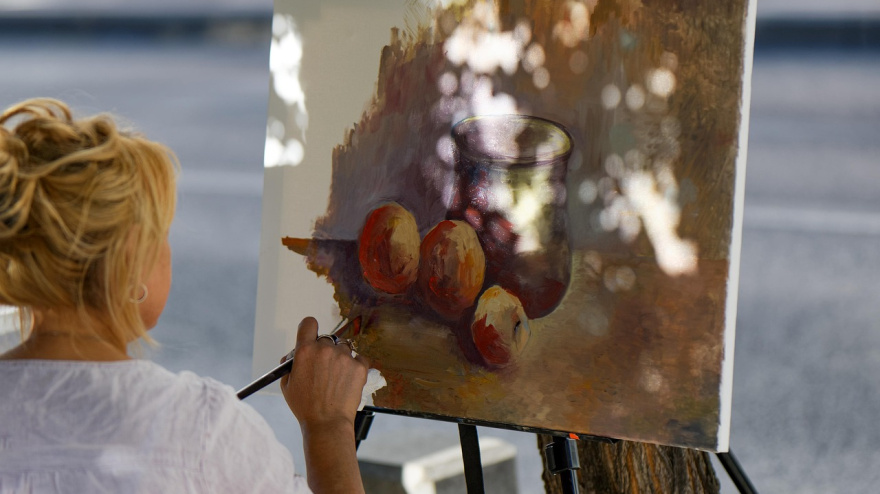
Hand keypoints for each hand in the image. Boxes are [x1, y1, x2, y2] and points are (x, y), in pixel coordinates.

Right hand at [280, 317, 369, 432]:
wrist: (327, 423)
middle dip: (325, 351)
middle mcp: (325, 349)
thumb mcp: (287, 385)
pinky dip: (355, 366)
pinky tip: (348, 379)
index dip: (310, 328)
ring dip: (341, 358)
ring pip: (344, 348)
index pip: (309, 324)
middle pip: (327, 339)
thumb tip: (293, 356)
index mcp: (305, 351)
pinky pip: (359, 358)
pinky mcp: (359, 367)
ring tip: (336, 377)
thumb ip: (290, 365)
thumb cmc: (305, 406)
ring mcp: (344, 357)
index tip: (311, 335)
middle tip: (324, 368)